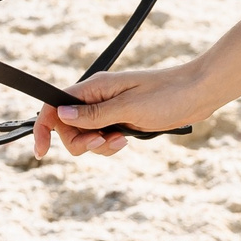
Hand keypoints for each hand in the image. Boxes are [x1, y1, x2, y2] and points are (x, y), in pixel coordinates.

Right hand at [31, 63, 216, 159]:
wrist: (200, 92)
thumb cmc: (168, 95)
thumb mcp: (129, 108)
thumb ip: (94, 114)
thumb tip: (61, 115)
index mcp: (95, 88)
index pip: (55, 106)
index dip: (44, 129)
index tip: (41, 152)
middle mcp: (98, 98)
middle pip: (68, 127)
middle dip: (80, 142)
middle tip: (103, 142)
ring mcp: (110, 109)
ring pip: (86, 136)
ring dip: (98, 146)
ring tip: (121, 142)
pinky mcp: (123, 119)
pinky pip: (104, 138)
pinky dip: (110, 145)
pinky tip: (126, 141)